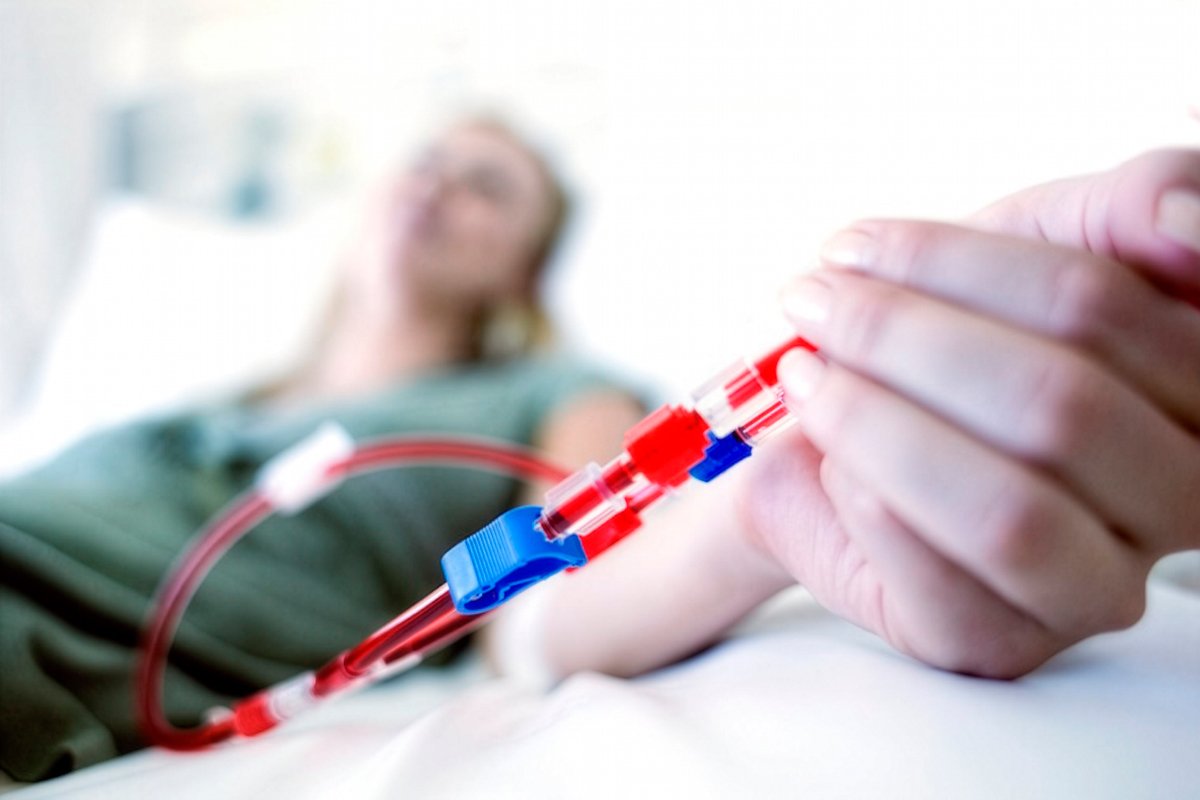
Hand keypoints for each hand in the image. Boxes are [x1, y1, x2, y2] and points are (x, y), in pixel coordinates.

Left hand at [750, 149, 1199, 677]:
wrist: (839, 431)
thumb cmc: (954, 337)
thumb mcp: (1039, 241)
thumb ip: (1131, 207)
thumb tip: (1183, 219)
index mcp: (1199, 390)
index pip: (1107, 309)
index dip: (963, 266)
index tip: (852, 248)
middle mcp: (1176, 501)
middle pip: (1058, 407)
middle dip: (901, 338)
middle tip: (811, 304)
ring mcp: (1096, 585)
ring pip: (1007, 508)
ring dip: (874, 420)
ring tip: (804, 375)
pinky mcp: (1002, 642)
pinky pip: (940, 574)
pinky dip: (864, 492)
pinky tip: (830, 458)